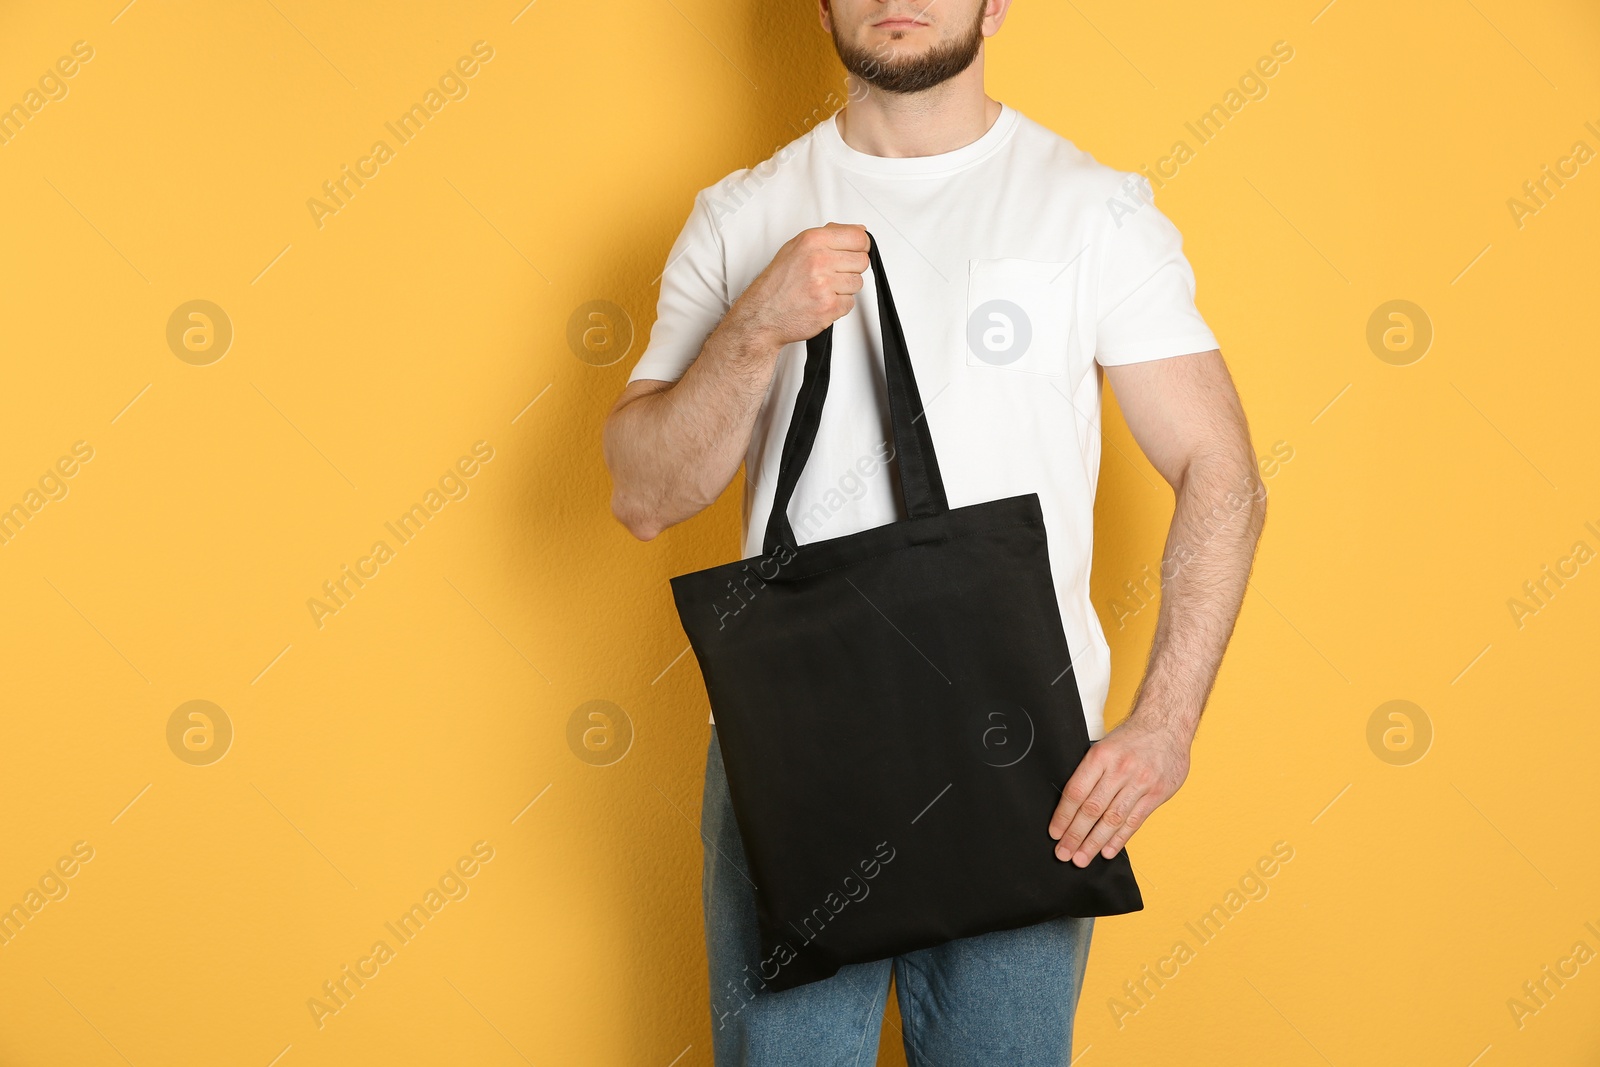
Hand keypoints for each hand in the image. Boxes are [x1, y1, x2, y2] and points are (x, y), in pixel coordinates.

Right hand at [738, 223, 869, 347]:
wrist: (762, 315)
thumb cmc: (776, 283)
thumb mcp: (796, 247)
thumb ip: (829, 235)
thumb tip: (858, 230)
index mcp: (812, 241)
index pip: (858, 237)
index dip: (861, 246)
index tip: (857, 251)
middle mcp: (819, 260)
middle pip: (862, 261)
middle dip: (851, 268)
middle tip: (833, 273)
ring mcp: (825, 285)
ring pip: (858, 283)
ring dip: (845, 288)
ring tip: (824, 288)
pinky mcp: (829, 307)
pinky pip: (850, 303)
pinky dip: (839, 305)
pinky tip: (822, 301)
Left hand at [1048, 712, 1191, 865]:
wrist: (1166, 725)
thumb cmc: (1130, 738)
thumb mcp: (1104, 745)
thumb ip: (1090, 772)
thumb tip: (1069, 805)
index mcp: (1100, 756)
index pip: (1076, 792)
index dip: (1063, 816)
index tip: (1055, 833)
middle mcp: (1120, 770)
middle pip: (1092, 809)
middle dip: (1075, 835)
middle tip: (1064, 854)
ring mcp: (1140, 782)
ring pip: (1113, 819)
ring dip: (1095, 842)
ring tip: (1082, 858)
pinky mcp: (1156, 793)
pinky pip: (1134, 821)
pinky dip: (1119, 839)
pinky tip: (1107, 851)